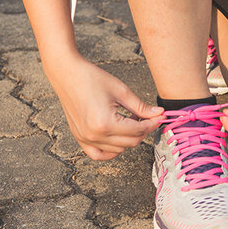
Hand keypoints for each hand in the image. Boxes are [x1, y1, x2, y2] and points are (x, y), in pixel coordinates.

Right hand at [46, 56, 164, 159]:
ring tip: (129, 120)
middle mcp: (94, 135)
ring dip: (129, 138)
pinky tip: (118, 138)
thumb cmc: (92, 78)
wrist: (67, 74)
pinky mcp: (80, 138)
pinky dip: (111, 150)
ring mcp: (85, 139)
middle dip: (143, 130)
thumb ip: (141, 107)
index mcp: (105, 123)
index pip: (138, 131)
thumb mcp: (121, 91)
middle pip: (131, 142)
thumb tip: (159, 114)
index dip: (152, 124)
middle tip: (147, 117)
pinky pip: (99, 154)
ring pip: (119, 149)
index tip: (160, 117)